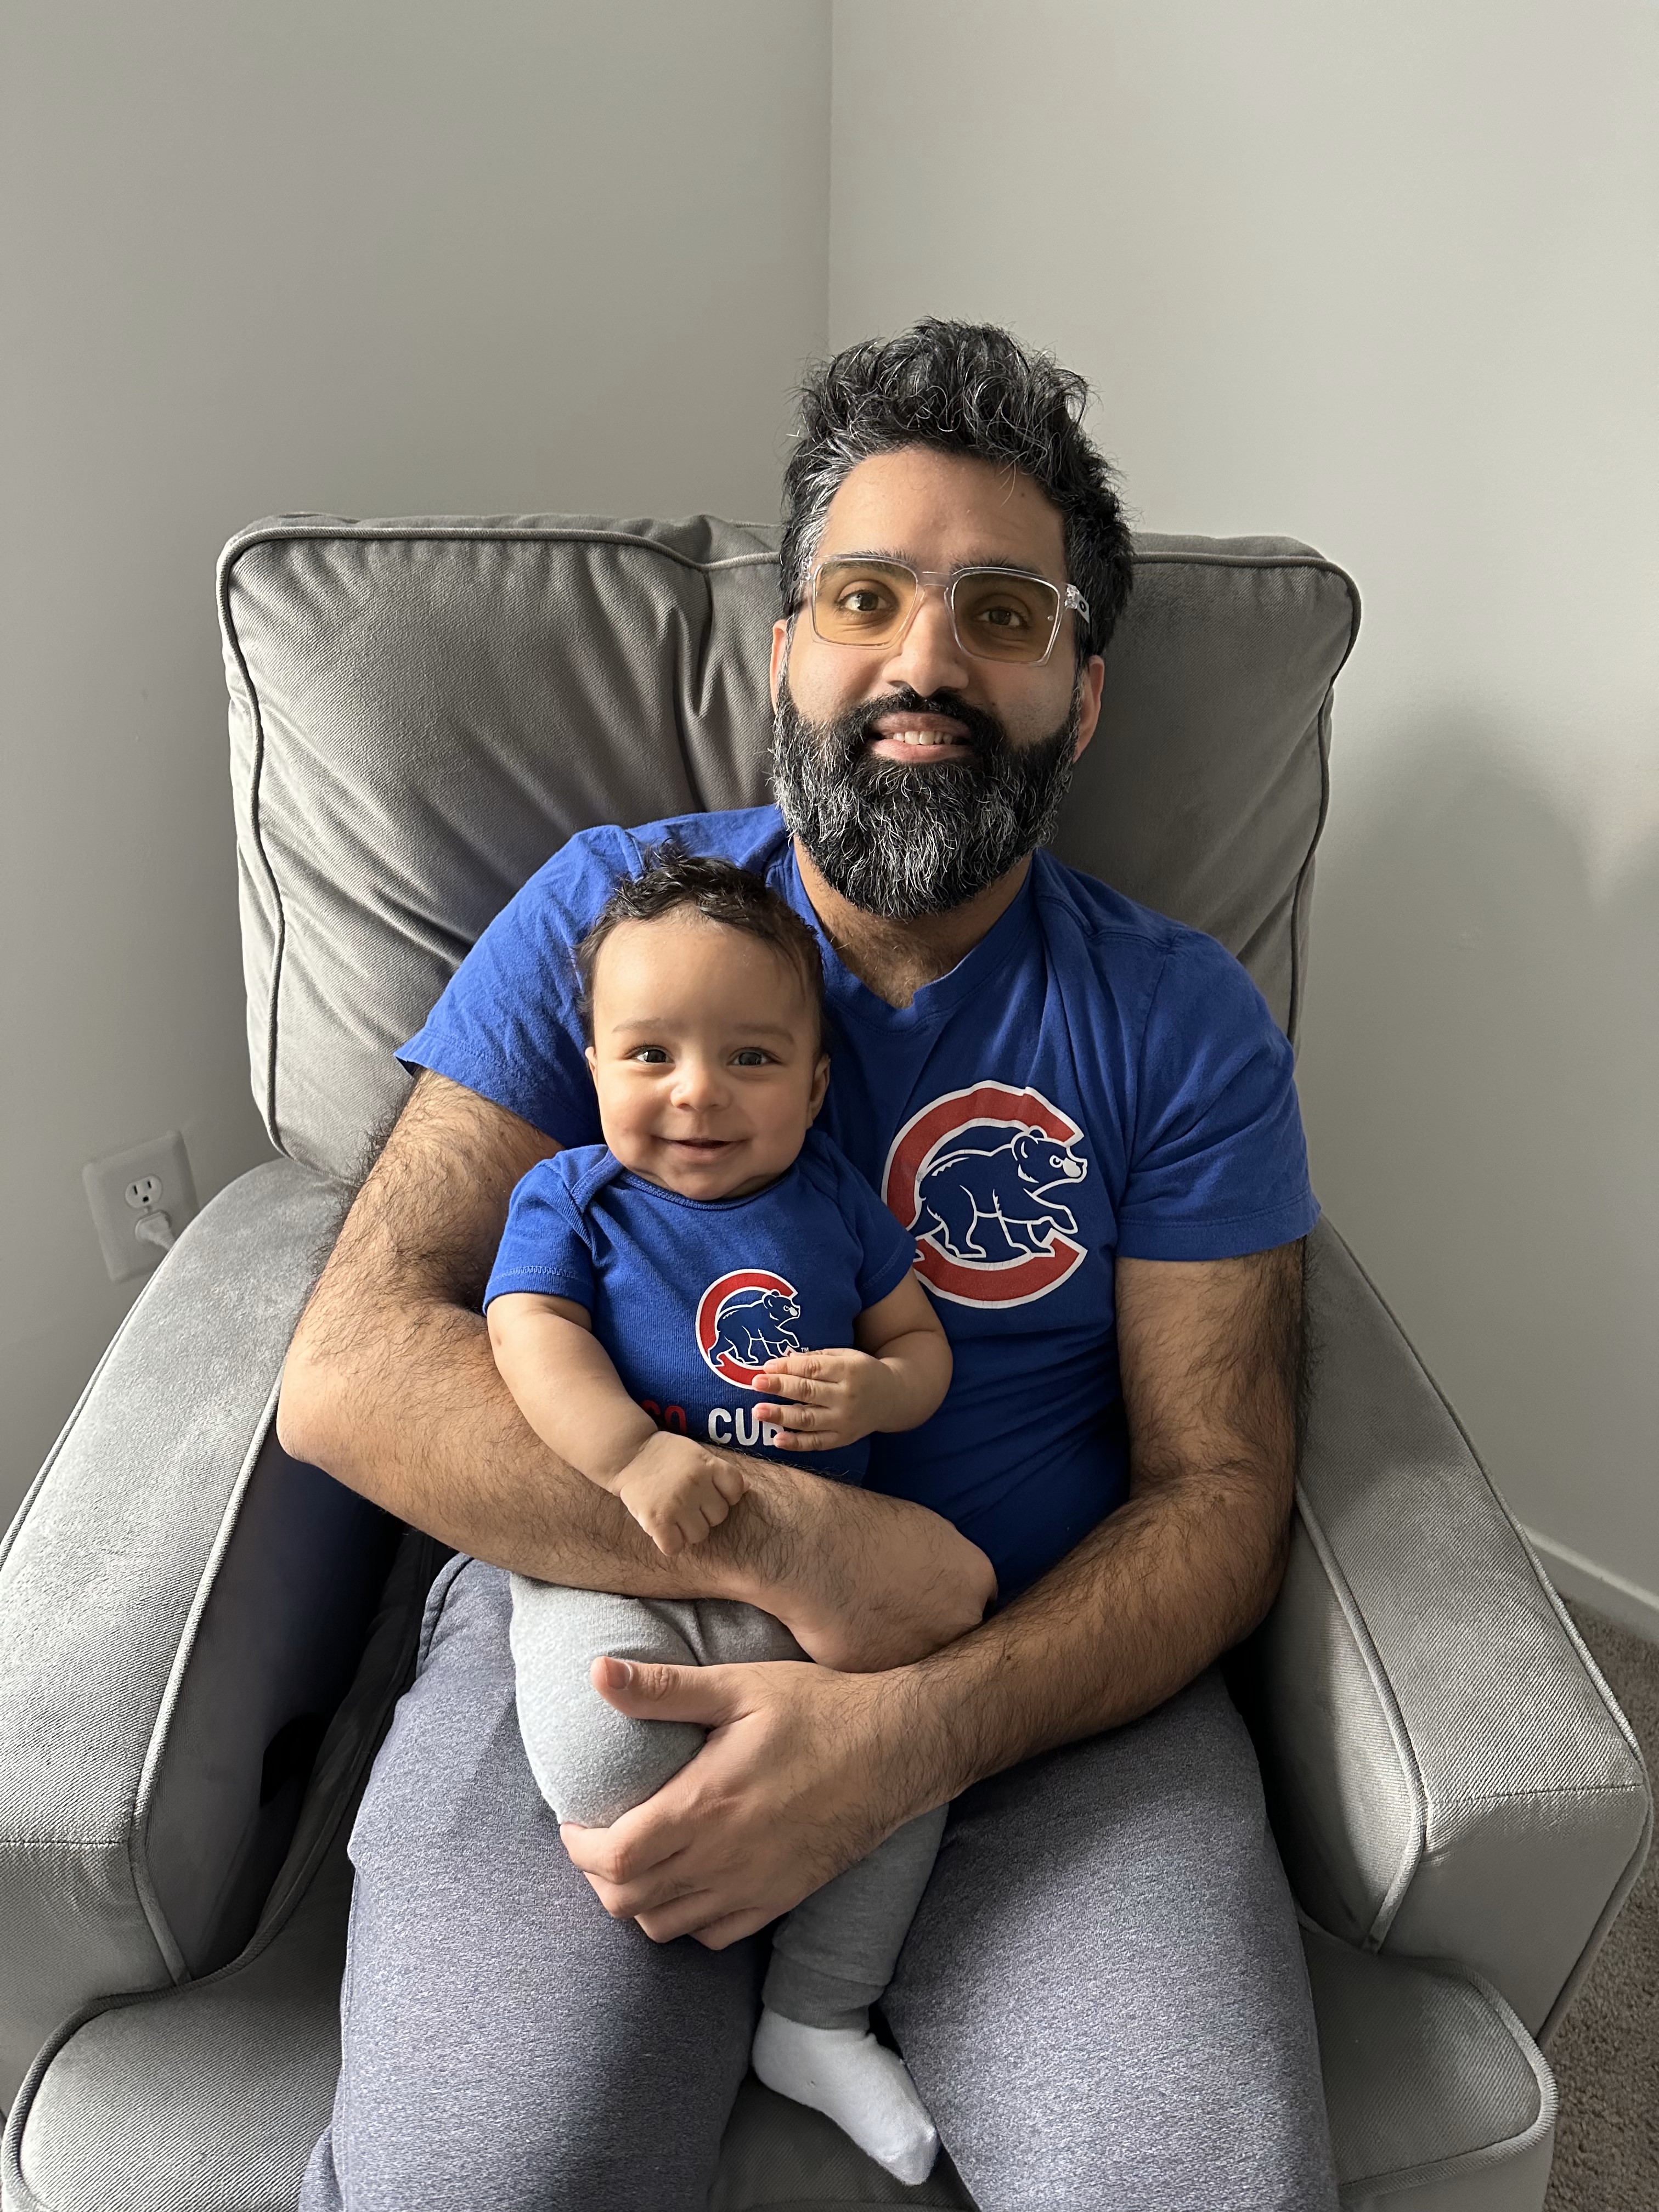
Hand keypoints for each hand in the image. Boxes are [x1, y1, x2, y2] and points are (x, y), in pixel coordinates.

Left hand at [559, 1654, 924, 1945]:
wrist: (895, 1749)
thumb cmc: (818, 1709)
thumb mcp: (740, 1686)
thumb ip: (663, 1688)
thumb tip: (596, 1672)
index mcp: (706, 1805)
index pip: (615, 1857)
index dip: (579, 1848)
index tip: (574, 1822)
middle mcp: (724, 1858)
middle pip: (629, 1901)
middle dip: (598, 1876)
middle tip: (597, 1839)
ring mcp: (754, 1887)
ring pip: (665, 1926)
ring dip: (636, 1900)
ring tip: (635, 1860)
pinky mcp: (781, 1899)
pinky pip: (713, 1935)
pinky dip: (685, 1919)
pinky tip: (687, 1882)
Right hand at [614, 1431, 747, 1554]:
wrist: (628, 1454)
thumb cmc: (667, 1456)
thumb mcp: (698, 1455)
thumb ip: (721, 1473)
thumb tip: (747, 1490)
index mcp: (708, 1465)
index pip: (736, 1491)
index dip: (725, 1495)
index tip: (709, 1492)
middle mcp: (695, 1484)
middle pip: (719, 1516)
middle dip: (705, 1513)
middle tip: (687, 1502)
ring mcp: (676, 1504)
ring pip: (699, 1535)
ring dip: (688, 1530)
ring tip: (674, 1514)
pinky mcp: (657, 1520)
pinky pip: (675, 1547)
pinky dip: (670, 1543)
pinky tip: (664, 1528)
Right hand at [738, 1469, 997, 1670]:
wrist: (812, 1549)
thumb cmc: (859, 1528)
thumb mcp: (924, 1530)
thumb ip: (947, 1563)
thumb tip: (945, 1580)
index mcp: (976, 1580)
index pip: (983, 1606)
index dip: (955, 1607)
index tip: (934, 1607)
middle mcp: (963, 1622)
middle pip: (961, 1640)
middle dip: (939, 1636)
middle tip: (906, 1626)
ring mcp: (929, 1653)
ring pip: (926, 1665)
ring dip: (907, 1656)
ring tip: (873, 1634)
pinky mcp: (891, 1678)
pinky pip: (888, 1679)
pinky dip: (872, 1667)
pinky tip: (850, 1644)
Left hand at [752, 1348, 898, 1450]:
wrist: (893, 1398)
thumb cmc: (863, 1372)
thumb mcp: (846, 1356)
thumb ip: (817, 1358)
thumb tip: (784, 1359)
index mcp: (849, 1370)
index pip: (813, 1369)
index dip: (787, 1367)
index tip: (766, 1366)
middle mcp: (847, 1396)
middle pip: (807, 1392)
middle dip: (779, 1387)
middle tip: (755, 1382)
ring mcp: (845, 1420)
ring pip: (808, 1419)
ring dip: (780, 1415)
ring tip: (758, 1411)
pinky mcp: (843, 1439)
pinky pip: (816, 1443)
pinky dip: (796, 1443)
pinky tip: (777, 1439)